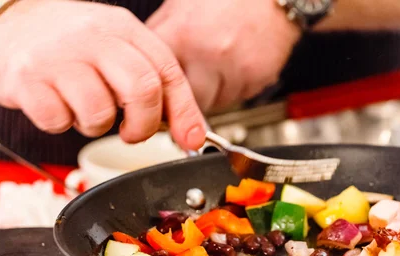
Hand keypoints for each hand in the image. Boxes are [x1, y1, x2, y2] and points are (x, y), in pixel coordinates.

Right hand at [0, 0, 205, 149]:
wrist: (7, 23)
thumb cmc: (70, 43)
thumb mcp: (117, 48)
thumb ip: (153, 83)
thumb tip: (189, 133)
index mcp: (123, 29)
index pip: (166, 71)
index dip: (183, 111)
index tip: (189, 139)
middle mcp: (93, 37)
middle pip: (141, 90)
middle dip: (143, 125)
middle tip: (131, 132)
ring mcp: (58, 56)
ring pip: (99, 112)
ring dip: (96, 125)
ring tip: (84, 109)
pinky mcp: (27, 79)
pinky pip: (58, 121)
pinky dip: (62, 124)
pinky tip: (58, 105)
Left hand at [147, 0, 300, 110]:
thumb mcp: (181, 6)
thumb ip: (162, 34)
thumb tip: (143, 62)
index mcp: (182, 34)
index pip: (158, 80)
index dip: (157, 87)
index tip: (157, 89)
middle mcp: (208, 54)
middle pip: (184, 100)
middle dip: (183, 96)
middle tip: (187, 83)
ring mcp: (234, 69)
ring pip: (212, 103)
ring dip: (210, 93)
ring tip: (213, 69)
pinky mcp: (256, 79)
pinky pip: (237, 98)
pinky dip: (233, 88)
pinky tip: (233, 68)